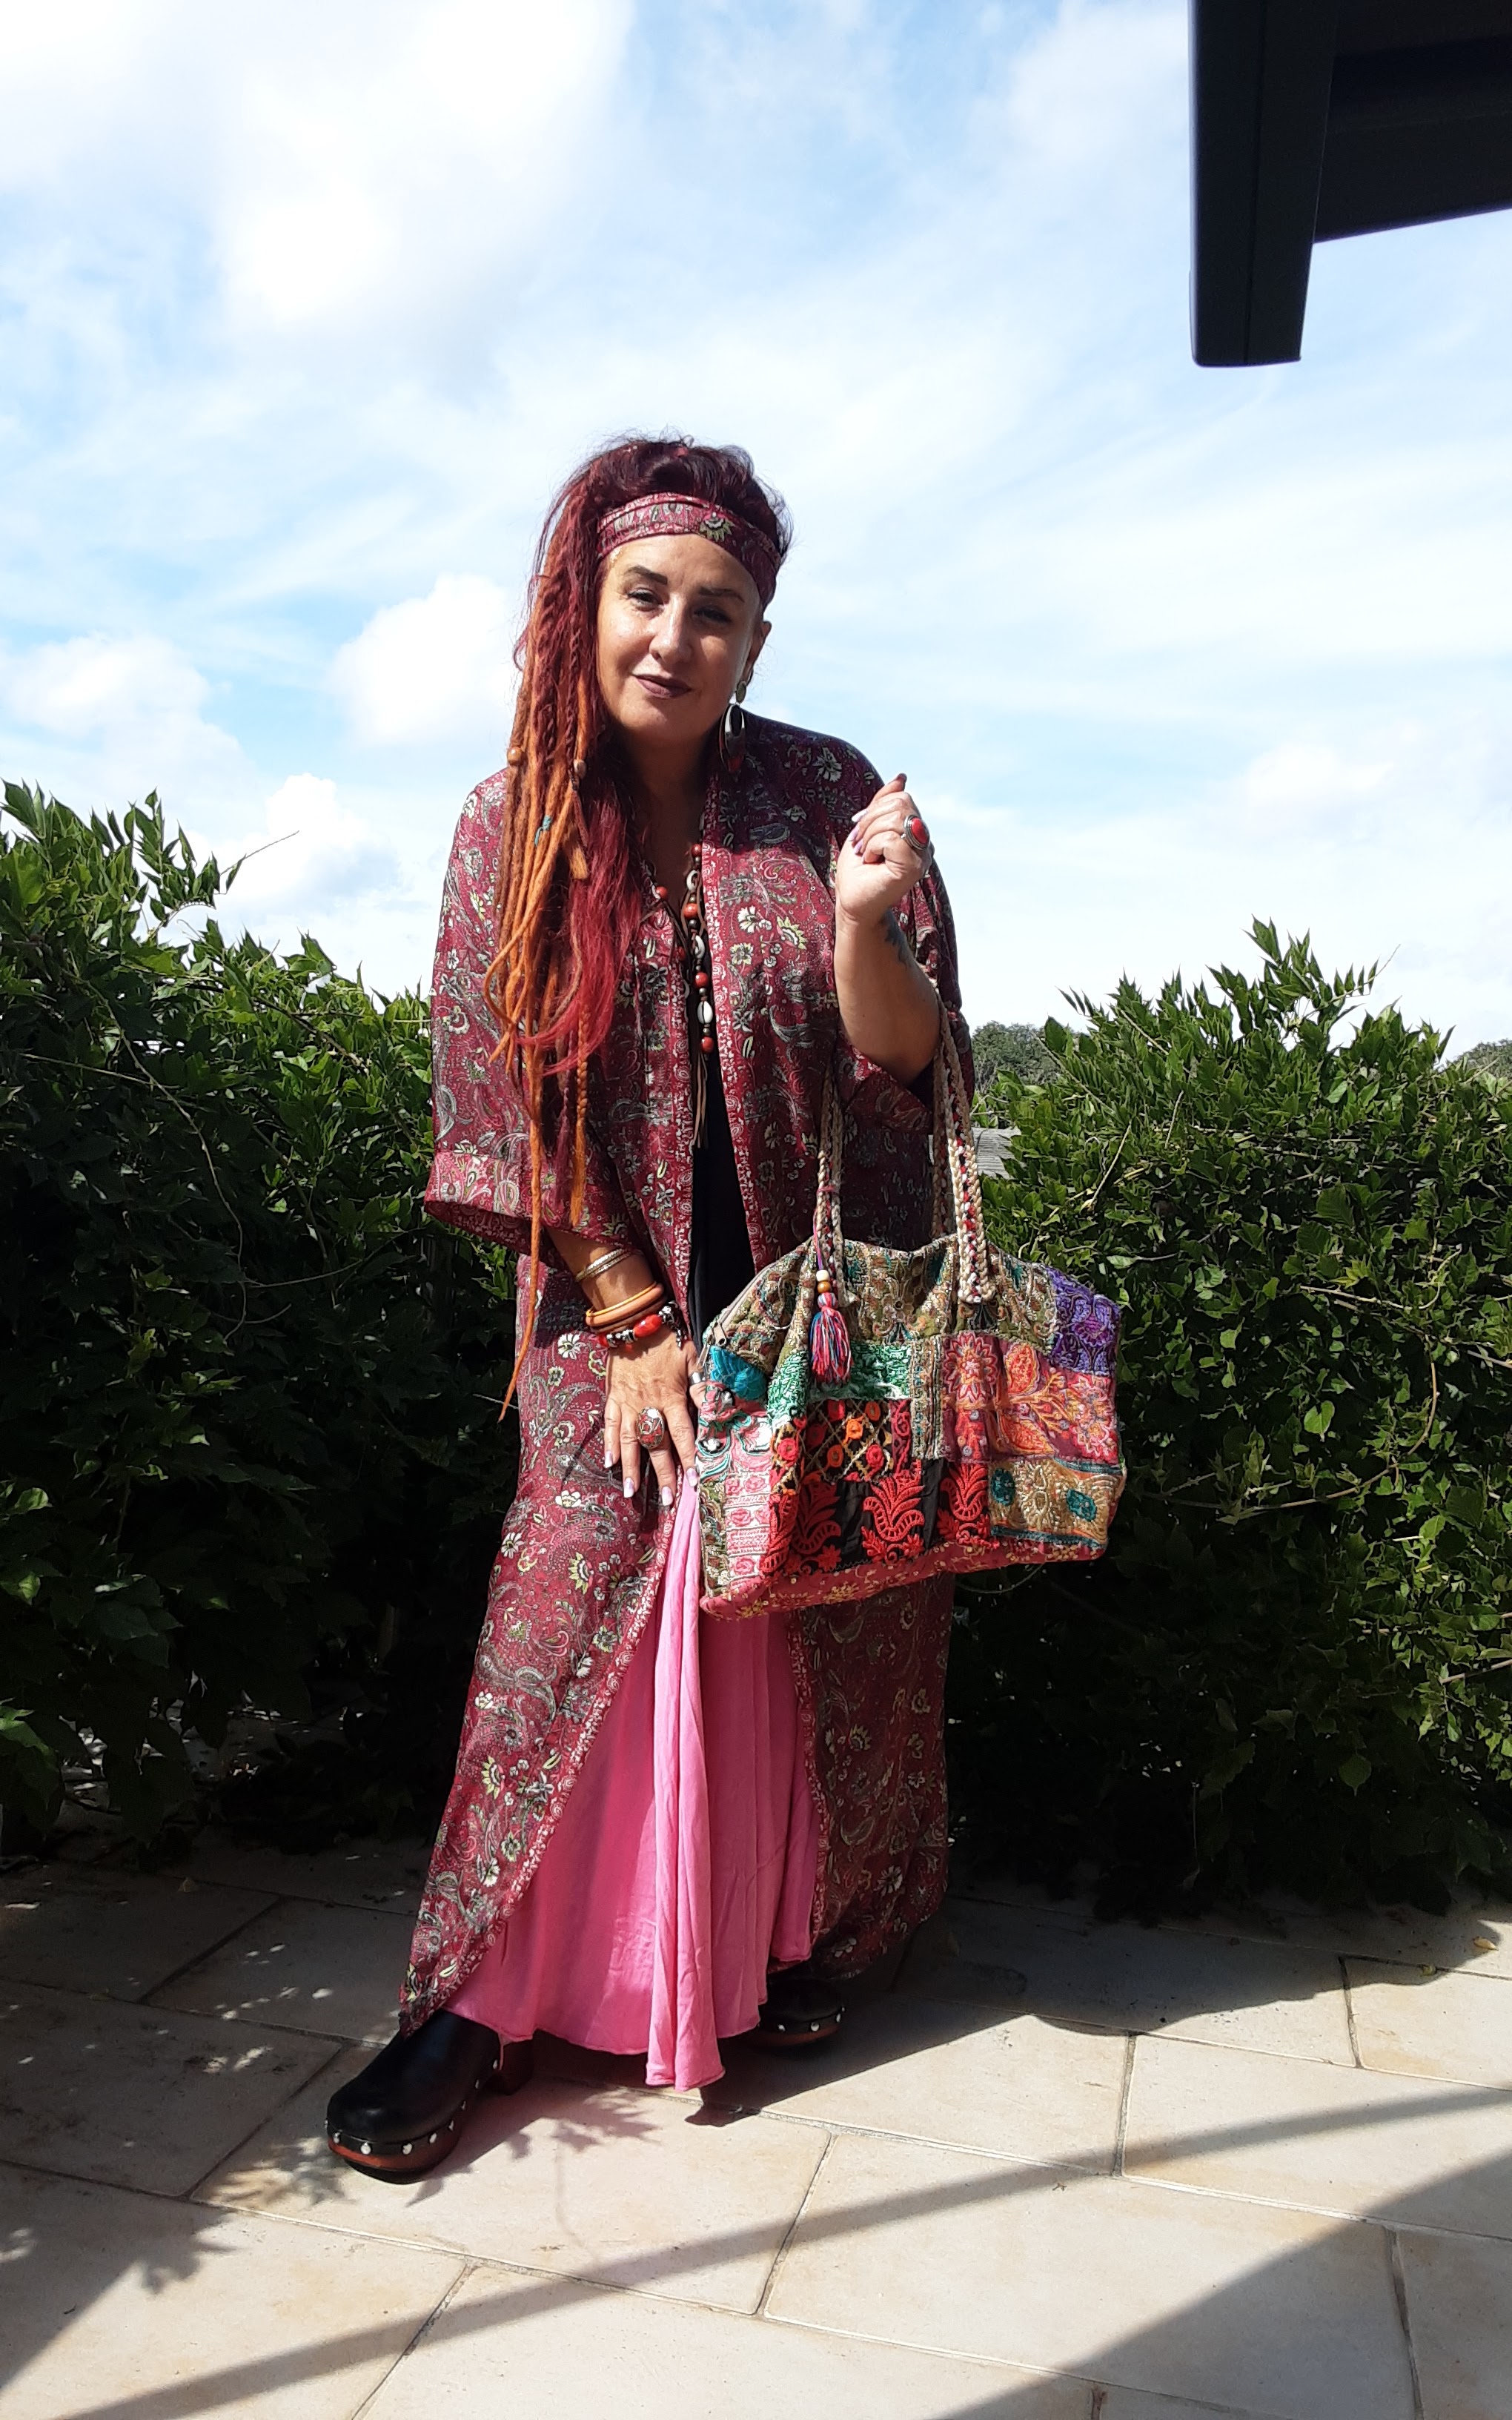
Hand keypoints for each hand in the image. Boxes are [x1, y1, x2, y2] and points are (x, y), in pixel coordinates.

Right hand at [603, 1327, 698, 1508]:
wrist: (635, 1320)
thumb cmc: (668, 1339)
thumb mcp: (692, 1358)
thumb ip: (702, 1387)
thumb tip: (715, 1411)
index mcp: (671, 1396)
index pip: (682, 1434)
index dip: (689, 1457)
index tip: (693, 1480)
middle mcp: (648, 1404)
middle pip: (656, 1445)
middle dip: (662, 1473)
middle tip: (667, 1500)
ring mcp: (627, 1402)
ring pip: (629, 1440)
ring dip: (631, 1468)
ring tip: (631, 1493)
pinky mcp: (612, 1397)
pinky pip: (609, 1423)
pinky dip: (608, 1443)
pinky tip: (610, 1463)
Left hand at [834, 774, 933, 928]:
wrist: (851, 901)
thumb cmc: (858, 870)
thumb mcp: (868, 827)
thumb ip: (884, 803)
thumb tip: (902, 778)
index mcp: (916, 832)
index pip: (902, 797)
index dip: (875, 808)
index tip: (860, 831)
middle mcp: (925, 843)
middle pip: (901, 803)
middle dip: (870, 820)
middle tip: (861, 844)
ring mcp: (923, 856)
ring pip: (896, 819)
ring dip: (870, 835)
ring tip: (867, 854)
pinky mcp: (914, 868)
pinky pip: (891, 838)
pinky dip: (874, 847)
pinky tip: (873, 862)